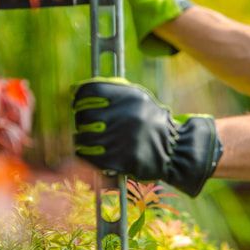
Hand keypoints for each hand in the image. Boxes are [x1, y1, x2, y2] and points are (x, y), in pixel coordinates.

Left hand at [72, 78, 221, 196]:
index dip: (79, 97)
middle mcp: (129, 115)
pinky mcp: (124, 159)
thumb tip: (74, 89)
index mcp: (131, 97)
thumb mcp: (138, 99)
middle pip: (85, 115)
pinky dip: (87, 155)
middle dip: (80, 121)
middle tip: (83, 125)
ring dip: (81, 140)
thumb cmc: (149, 122)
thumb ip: (112, 93)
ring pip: (85, 139)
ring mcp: (126, 138)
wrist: (174, 150)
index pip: (91, 91)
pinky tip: (90, 153)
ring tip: (85, 140)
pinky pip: (92, 157)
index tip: (77, 103)